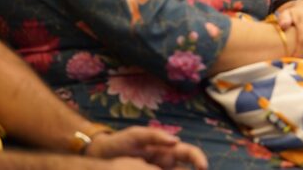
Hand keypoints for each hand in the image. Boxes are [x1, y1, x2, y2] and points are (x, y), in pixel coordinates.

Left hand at [87, 127, 207, 168]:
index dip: (198, 159)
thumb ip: (155, 135)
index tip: (203, 167)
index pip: (188, 153)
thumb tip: (176, 140)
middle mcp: (165, 163)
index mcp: (166, 149)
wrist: (99, 156)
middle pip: (185, 169)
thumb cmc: (119, 142)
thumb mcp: (136, 135)